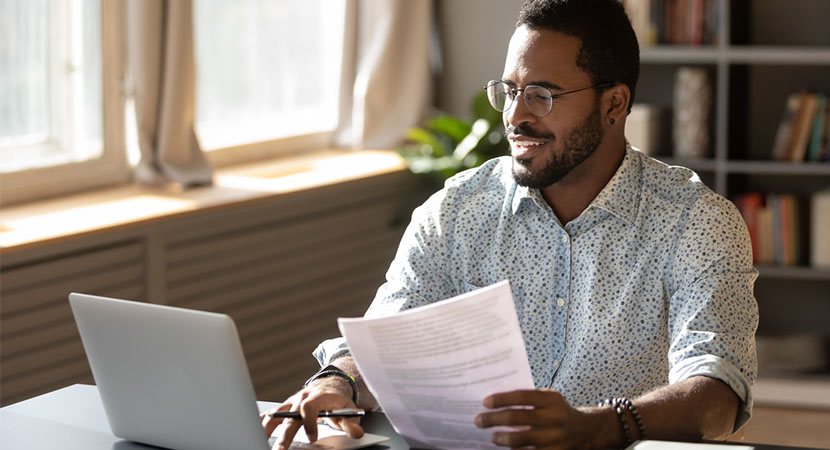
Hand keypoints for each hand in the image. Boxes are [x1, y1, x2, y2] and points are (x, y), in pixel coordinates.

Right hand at [260, 379, 363, 449]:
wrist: (329, 388)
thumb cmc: (337, 402)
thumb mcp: (348, 412)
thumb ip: (351, 424)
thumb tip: (357, 434)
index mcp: (318, 397)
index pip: (310, 407)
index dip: (309, 422)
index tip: (313, 438)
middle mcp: (301, 398)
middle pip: (290, 416)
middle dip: (285, 434)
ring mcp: (291, 403)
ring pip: (276, 415)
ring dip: (267, 429)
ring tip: (261, 442)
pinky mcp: (284, 408)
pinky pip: (271, 414)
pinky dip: (262, 423)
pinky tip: (256, 432)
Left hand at [474, 389, 593, 448]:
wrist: (587, 431)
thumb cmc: (558, 412)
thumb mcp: (549, 399)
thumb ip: (528, 399)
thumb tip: (495, 403)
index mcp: (552, 399)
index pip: (522, 396)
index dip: (502, 399)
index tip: (485, 402)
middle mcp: (555, 417)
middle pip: (518, 418)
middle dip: (494, 419)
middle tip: (479, 420)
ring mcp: (556, 437)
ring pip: (522, 439)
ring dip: (502, 438)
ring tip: (492, 437)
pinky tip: (507, 448)